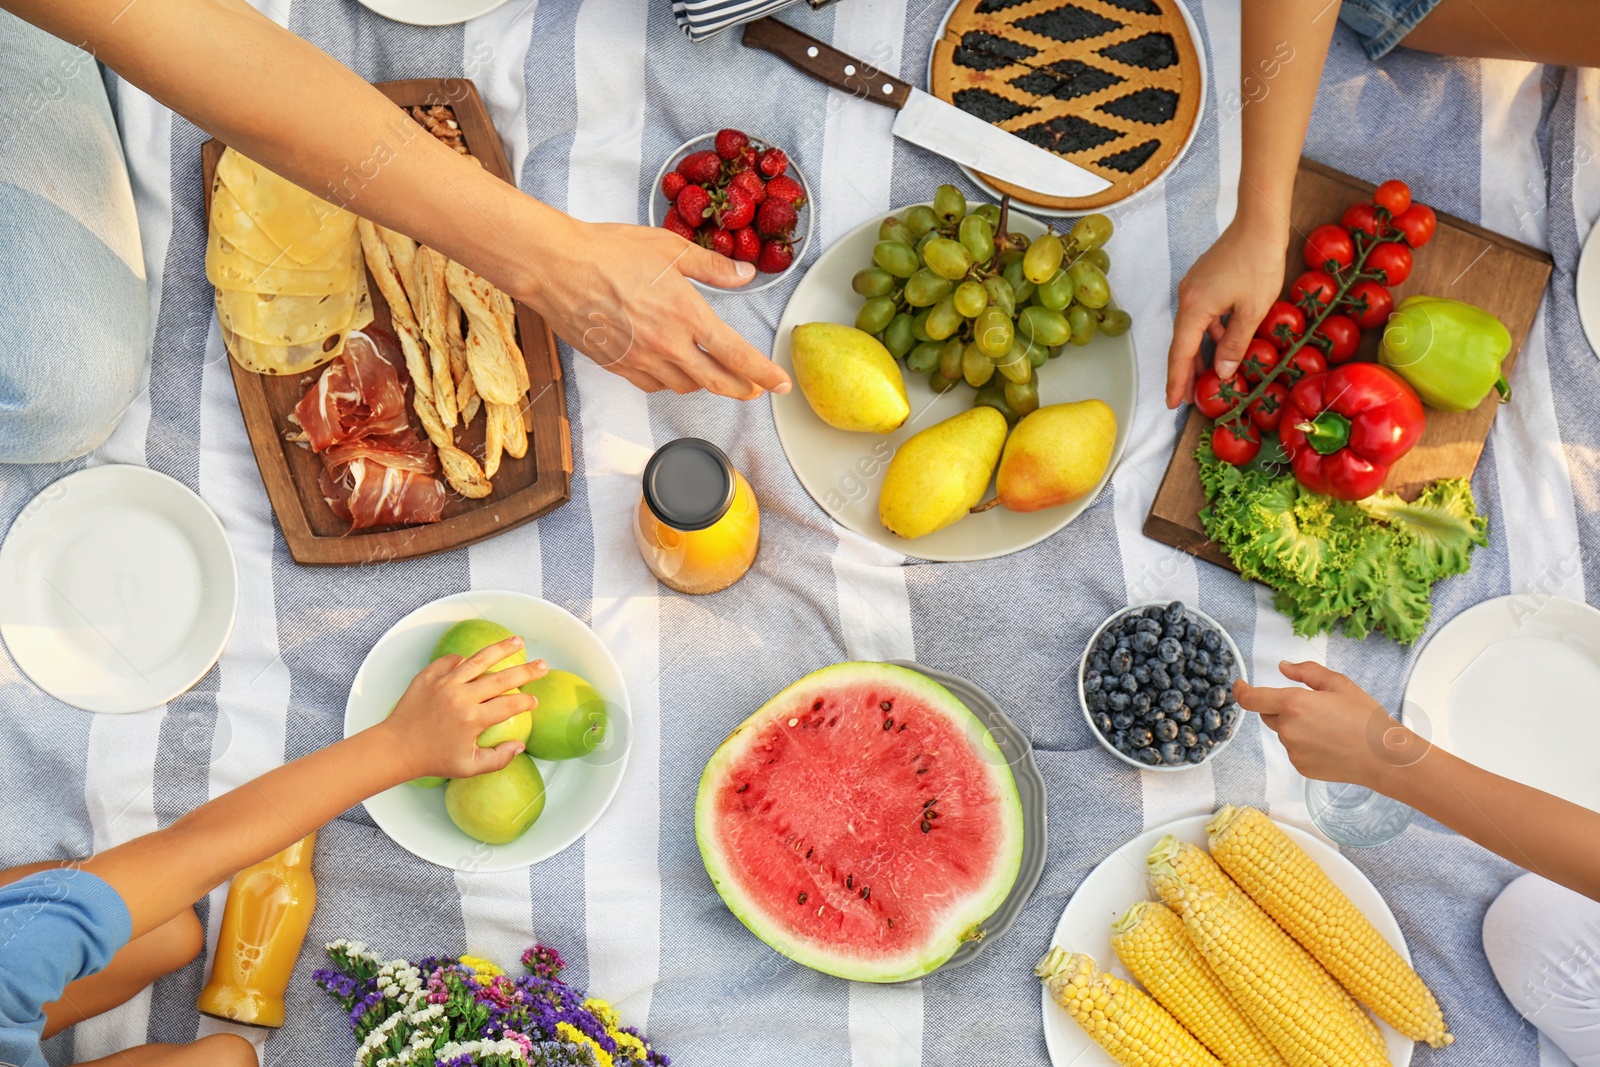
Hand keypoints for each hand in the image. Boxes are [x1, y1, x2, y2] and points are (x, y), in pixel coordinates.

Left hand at [379, 635, 548, 779]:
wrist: (396, 748)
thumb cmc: (433, 760)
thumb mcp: (469, 768)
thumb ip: (498, 759)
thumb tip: (520, 746)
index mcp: (473, 720)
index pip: (509, 706)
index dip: (526, 702)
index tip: (534, 700)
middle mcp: (461, 697)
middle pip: (502, 679)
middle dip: (526, 671)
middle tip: (543, 665)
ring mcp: (444, 684)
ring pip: (478, 660)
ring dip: (501, 649)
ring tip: (517, 641)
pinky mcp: (428, 676)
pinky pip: (450, 661)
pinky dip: (464, 659)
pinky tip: (474, 658)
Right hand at [519, 217, 792, 399]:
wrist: (556, 268)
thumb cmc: (610, 251)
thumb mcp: (670, 248)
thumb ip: (713, 267)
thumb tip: (745, 275)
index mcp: (687, 315)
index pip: (737, 356)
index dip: (764, 373)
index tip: (781, 384)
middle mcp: (668, 346)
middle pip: (716, 382)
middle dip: (742, 389)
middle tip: (755, 389)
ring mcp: (641, 361)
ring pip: (685, 386)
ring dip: (705, 384)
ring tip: (714, 375)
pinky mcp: (618, 367)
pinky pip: (654, 385)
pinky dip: (670, 381)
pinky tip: (673, 370)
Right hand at [1166, 213, 1290, 407]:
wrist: (1259, 222)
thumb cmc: (1259, 262)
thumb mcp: (1253, 310)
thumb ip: (1235, 344)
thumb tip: (1221, 374)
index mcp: (1195, 309)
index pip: (1181, 354)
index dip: (1177, 381)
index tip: (1173, 403)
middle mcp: (1187, 299)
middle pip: (1181, 344)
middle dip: (1184, 373)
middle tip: (1187, 399)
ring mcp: (1193, 288)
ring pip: (1191, 330)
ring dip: (1197, 354)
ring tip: (1204, 378)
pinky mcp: (1203, 282)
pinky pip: (1200, 316)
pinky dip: (1206, 335)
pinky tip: (1219, 344)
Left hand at [1234, 660, 1427, 787]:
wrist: (1384, 757)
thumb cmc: (1364, 718)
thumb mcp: (1339, 684)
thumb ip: (1306, 672)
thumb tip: (1283, 667)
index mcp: (1294, 704)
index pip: (1251, 699)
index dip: (1240, 691)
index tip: (1239, 685)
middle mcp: (1287, 729)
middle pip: (1268, 714)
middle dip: (1281, 707)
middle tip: (1314, 708)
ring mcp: (1292, 751)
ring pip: (1283, 733)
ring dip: (1295, 727)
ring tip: (1329, 728)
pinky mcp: (1300, 767)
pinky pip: (1294, 750)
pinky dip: (1304, 744)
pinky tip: (1329, 744)